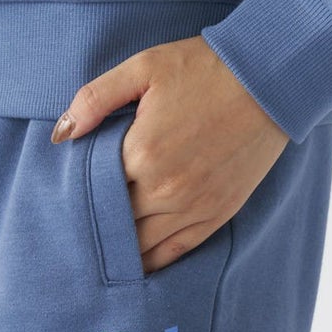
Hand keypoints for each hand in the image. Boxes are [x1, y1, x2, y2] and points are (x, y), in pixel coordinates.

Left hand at [50, 35, 289, 272]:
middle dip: (95, 225)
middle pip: (114, 224)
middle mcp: (165, 188)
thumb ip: (95, 98)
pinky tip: (136, 265)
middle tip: (75, 228)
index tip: (63, 199)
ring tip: (101, 249)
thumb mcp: (143, 67)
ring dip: (120, 248)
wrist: (269, 79)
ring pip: (142, 246)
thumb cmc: (203, 68)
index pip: (92, 191)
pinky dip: (153, 262)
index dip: (76, 196)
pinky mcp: (218, 213)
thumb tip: (62, 135)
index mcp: (141, 152)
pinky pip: (176, 251)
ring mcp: (194, 206)